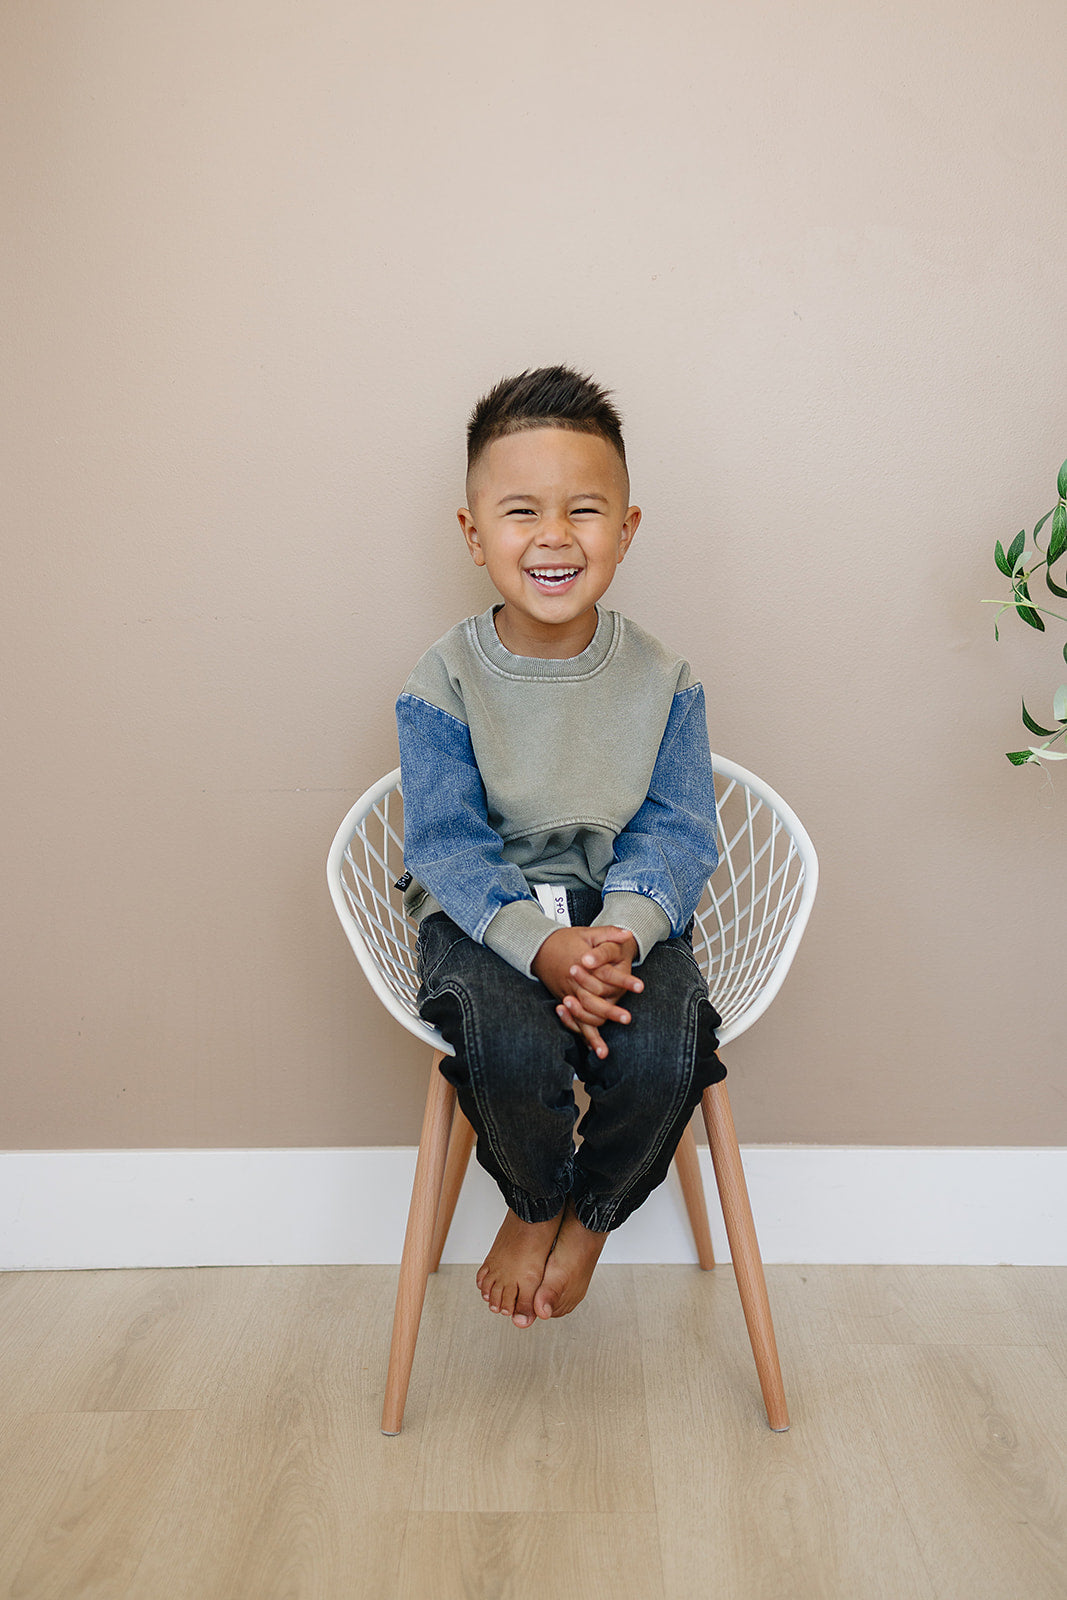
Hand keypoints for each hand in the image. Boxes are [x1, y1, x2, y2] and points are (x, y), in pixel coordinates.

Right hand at [531, 925, 641, 1058]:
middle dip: (611, 1011)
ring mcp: (567, 995)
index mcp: (582, 965)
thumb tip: (627, 934)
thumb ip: (609, 933)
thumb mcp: (588, 932)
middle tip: (627, 1018)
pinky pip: (575, 1023)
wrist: (539, 947)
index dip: (624, 981)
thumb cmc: (565, 940)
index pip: (606, 975)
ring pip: (582, 1016)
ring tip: (606, 1048)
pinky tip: (595, 1050)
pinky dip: (585, 1037)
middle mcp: (574, 984)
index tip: (640, 986)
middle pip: (593, 1002)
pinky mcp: (564, 1002)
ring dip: (595, 1033)